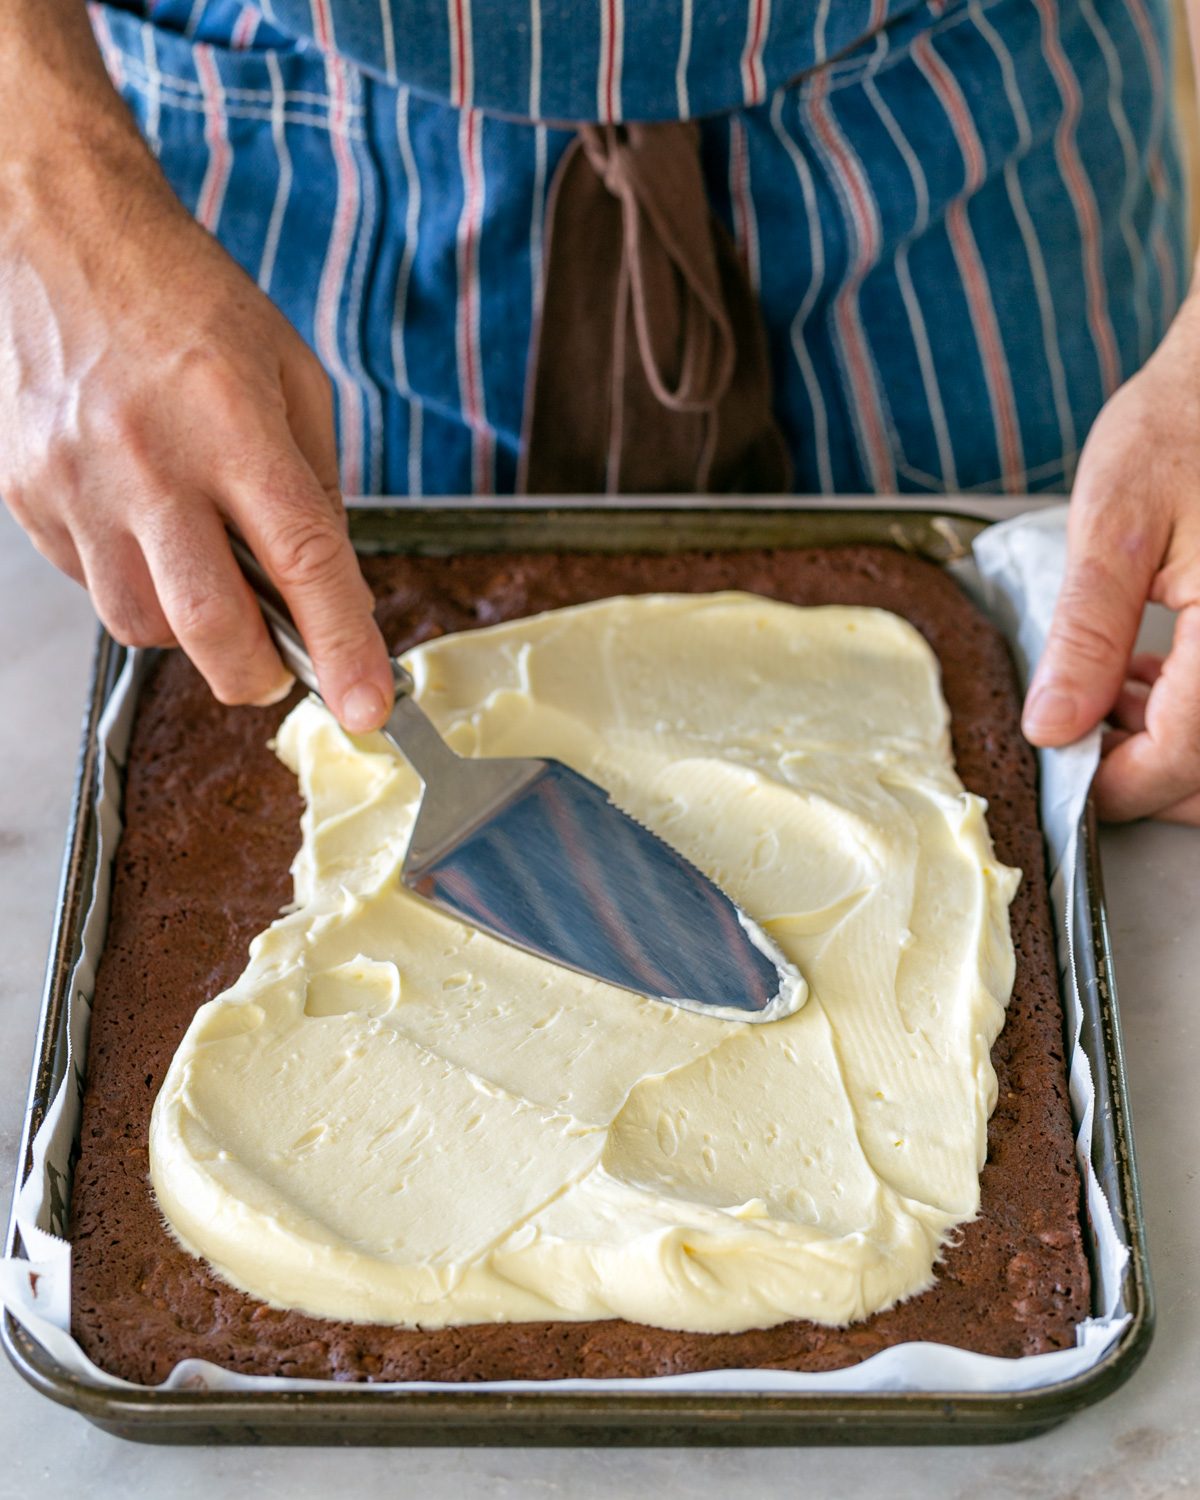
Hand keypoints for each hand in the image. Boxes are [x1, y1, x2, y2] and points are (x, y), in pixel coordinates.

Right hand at [0, 16, 391, 732]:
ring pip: (141, 623)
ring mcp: (77, 482)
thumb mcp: (291, 374)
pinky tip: (150, 535)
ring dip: (191, 630)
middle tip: (280, 670)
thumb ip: (315, 484)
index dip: (340, 647)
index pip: (301, 560)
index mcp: (232, 421)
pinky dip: (135, 585)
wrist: (62, 235)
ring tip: (209, 576)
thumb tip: (323, 584)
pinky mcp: (27, 494)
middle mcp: (148, 458)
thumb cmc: (186, 298)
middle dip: (257, 675)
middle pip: (207, 624)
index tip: (366, 708)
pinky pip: (91, 584)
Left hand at [1022, 287, 1199, 822]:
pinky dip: (1192, 713)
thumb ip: (1086, 639)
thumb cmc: (1185, 425)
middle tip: (1076, 744)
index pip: (1180, 760)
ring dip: (1167, 746)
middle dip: (1145, 777)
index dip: (1113, 788)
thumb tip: (1051, 729)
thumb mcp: (1115, 530)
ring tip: (1102, 697)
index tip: (1058, 775)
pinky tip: (1143, 679)